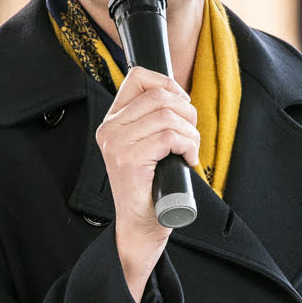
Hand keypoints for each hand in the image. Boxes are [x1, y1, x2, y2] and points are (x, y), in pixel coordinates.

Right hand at [97, 67, 198, 299]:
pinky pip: (169, 137)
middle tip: (191, 134)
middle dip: (187, 111)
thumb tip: (178, 94)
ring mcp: (117, 144)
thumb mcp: (148, 146)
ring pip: (167, 115)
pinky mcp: (129, 159)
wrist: (141, 225)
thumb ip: (153, 120)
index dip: (168, 83)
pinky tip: (187, 159)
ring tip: (189, 150)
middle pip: (159, 95)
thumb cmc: (151, 188)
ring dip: (190, 132)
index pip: (138, 77)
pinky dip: (188, 145)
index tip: (182, 104)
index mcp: (113, 122)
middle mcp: (110, 130)